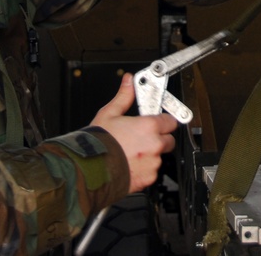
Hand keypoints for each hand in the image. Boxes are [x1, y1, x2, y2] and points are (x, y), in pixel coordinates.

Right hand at [90, 74, 178, 192]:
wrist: (89, 171)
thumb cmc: (98, 144)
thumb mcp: (109, 113)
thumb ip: (124, 96)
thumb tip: (128, 81)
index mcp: (149, 126)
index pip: (170, 121)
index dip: (162, 120)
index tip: (157, 121)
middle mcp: (155, 145)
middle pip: (168, 140)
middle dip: (159, 138)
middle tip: (142, 137)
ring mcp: (153, 163)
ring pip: (160, 157)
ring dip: (151, 154)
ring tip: (132, 152)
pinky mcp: (148, 178)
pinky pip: (152, 171)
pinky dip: (144, 169)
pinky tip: (130, 164)